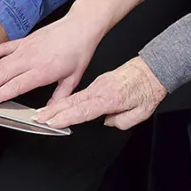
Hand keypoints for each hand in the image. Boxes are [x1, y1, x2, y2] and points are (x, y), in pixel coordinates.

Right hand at [0, 12, 97, 105]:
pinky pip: (3, 48)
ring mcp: (25, 48)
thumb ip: (59, 98)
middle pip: (2, 75)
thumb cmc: (79, 51)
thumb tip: (49, 114)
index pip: (16, 85)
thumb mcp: (73, 79)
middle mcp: (30, 59)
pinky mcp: (24, 40)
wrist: (81, 26)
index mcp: (43, 71)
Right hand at [38, 57, 167, 130]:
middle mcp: (101, 90)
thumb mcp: (142, 112)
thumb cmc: (148, 88)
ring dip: (56, 106)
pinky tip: (58, 105)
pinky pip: (79, 94)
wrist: (153, 68)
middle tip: (37, 119)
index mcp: (110, 98)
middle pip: (72, 103)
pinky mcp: (99, 82)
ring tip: (41, 113)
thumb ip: (123, 121)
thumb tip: (108, 122)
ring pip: (74, 98)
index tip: (51, 122)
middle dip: (53, 112)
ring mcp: (98, 85)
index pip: (83, 111)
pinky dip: (66, 100)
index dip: (66, 118)